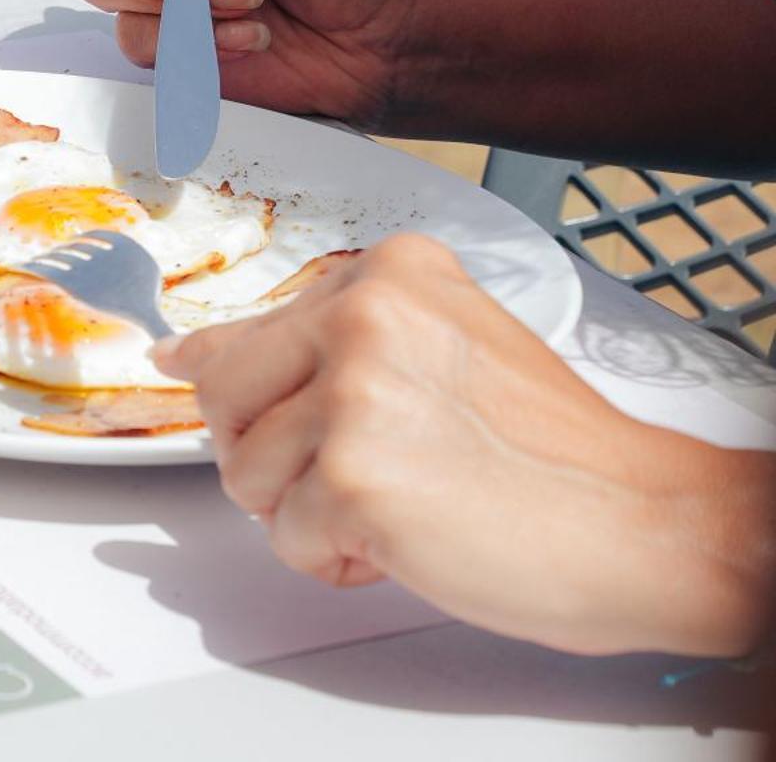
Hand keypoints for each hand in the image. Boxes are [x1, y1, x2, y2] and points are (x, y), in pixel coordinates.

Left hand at [153, 234, 775, 656]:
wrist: (645, 522)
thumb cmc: (553, 453)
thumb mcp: (438, 351)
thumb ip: (321, 344)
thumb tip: (185, 352)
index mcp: (387, 273)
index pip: (243, 328)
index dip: (225, 378)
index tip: (185, 369)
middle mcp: (363, 315)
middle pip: (222, 398)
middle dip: (269, 454)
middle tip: (350, 473)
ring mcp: (353, 393)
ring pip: (244, 472)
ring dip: (305, 511)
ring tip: (395, 502)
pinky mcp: (351, 475)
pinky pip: (283, 536)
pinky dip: (333, 557)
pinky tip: (404, 539)